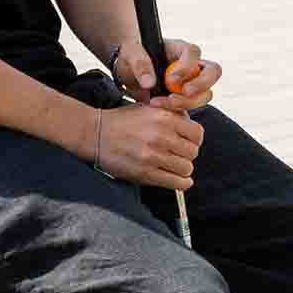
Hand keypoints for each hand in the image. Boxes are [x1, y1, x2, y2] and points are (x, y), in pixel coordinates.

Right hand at [77, 92, 201, 191]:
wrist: (96, 133)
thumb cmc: (121, 121)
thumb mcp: (148, 109)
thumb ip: (171, 114)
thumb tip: (190, 124)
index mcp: (164, 118)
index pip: (197, 134)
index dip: (194, 139)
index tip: (188, 142)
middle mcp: (161, 136)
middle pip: (193, 152)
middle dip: (187, 154)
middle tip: (177, 155)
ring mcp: (153, 156)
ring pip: (187, 168)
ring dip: (182, 169)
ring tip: (173, 166)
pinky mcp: (145, 173)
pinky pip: (176, 182)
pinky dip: (182, 183)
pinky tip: (179, 180)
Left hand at [113, 37, 222, 114]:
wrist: (127, 73)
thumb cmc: (131, 57)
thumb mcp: (130, 54)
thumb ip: (140, 64)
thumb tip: (150, 83)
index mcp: (180, 49)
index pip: (194, 52)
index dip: (186, 67)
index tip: (170, 80)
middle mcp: (192, 65)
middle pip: (213, 72)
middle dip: (201, 85)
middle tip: (184, 93)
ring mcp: (192, 82)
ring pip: (206, 93)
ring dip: (188, 102)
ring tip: (163, 103)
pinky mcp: (186, 98)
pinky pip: (192, 106)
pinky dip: (180, 110)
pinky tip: (162, 109)